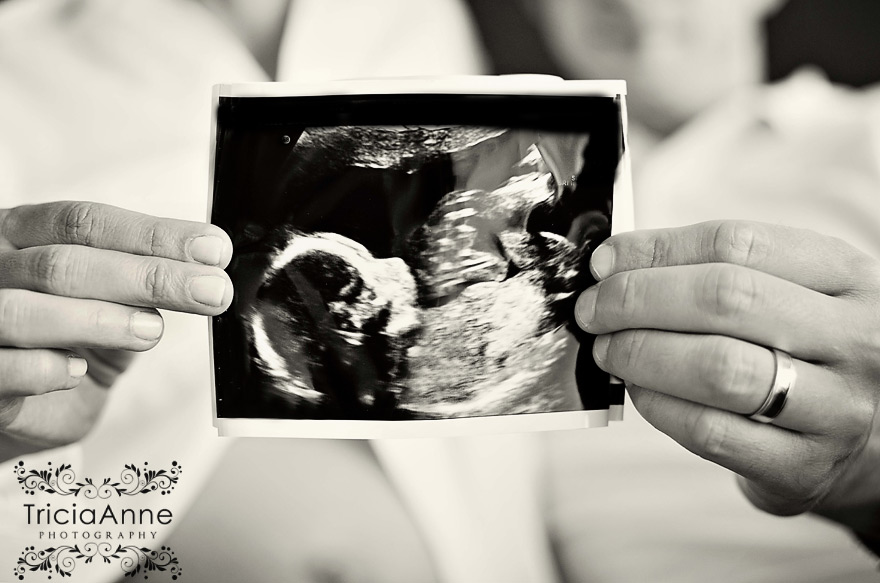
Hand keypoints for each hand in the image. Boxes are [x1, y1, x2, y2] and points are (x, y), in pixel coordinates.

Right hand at [0, 201, 232, 456]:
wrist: (29, 404)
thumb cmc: (73, 336)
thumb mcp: (117, 301)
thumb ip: (149, 280)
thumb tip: (212, 269)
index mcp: (25, 234)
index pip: (87, 223)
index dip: (154, 235)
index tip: (215, 251)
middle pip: (63, 264)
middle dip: (147, 277)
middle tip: (211, 291)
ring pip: (22, 312)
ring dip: (95, 320)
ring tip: (152, 331)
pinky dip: (39, 370)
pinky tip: (75, 372)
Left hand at [574, 220, 879, 526]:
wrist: (867, 441)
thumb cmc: (803, 351)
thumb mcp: (788, 294)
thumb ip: (713, 271)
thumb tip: (612, 264)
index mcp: (845, 275)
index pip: (736, 244)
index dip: (656, 249)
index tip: (605, 262)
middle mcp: (854, 337)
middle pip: (725, 299)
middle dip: (637, 299)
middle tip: (593, 310)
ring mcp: (837, 407)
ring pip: (719, 367)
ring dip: (641, 353)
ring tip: (609, 349)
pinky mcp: (804, 467)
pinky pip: (710, 431)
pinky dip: (657, 405)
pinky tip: (638, 390)